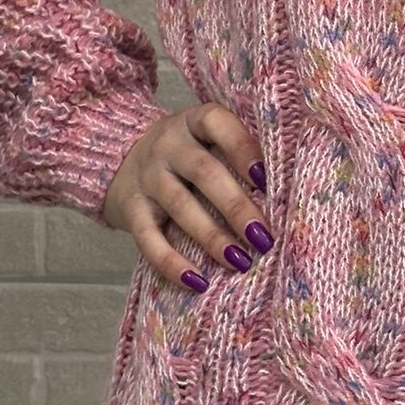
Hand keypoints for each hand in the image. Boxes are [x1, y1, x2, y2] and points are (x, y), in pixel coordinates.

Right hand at [101, 101, 273, 289]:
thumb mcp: (206, 139)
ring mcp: (146, 176)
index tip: (265, 179)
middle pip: (204, 172)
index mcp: (193, 122)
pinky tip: (197, 282)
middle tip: (263, 238)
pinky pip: (148, 238)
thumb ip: (237, 154)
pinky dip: (171, 263)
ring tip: (240, 262)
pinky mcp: (130, 208)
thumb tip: (284, 197)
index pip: (216, 122)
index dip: (242, 148)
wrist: (119, 155)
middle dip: (236, 206)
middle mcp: (168, 145)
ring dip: (213, 237)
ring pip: (180, 206)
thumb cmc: (186, 152)